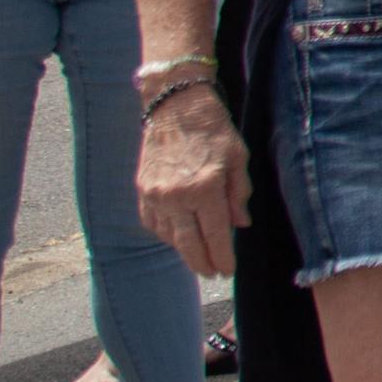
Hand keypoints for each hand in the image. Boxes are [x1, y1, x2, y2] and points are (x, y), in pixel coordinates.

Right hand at [136, 93, 249, 281]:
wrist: (175, 106)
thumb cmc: (214, 129)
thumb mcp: (238, 158)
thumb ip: (239, 194)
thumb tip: (240, 225)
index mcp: (204, 188)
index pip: (215, 234)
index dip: (222, 256)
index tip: (228, 271)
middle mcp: (176, 196)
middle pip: (189, 243)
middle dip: (202, 263)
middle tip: (213, 275)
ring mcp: (155, 195)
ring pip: (170, 236)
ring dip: (184, 251)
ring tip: (199, 259)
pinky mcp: (142, 191)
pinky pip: (153, 224)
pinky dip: (166, 235)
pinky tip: (178, 238)